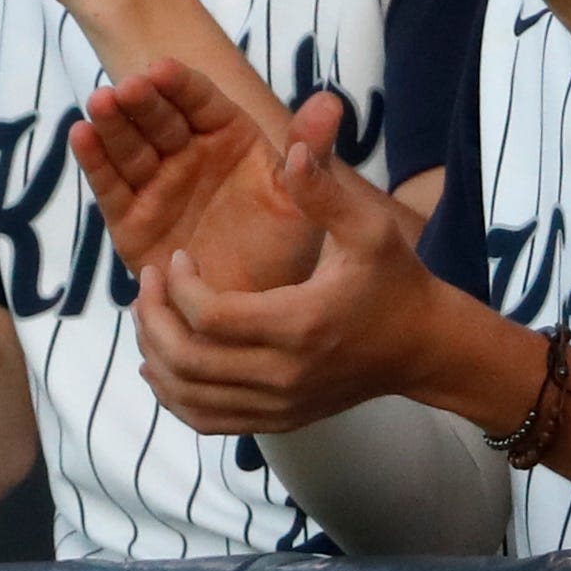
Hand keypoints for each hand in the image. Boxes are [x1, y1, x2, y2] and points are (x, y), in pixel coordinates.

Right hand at [70, 61, 322, 298]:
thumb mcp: (303, 198)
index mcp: (228, 137)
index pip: (200, 102)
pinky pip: (111, 186)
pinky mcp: (130, 219)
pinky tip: (81, 136)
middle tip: (126, 89)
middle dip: (141, 101)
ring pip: (130, 147)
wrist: (256, 309)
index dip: (180, 85)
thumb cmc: (285, 247)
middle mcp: (187, 153)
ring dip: (112, 124)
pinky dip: (95, 161)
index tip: (163, 70)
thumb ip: (312, 151)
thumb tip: (332, 101)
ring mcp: (156, 184)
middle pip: (158, 118)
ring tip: (100, 105)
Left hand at [129, 96, 454, 434]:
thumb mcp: (370, 228)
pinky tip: (160, 363)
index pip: (211, 317)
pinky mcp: (276, 420)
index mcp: (300, 325)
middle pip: (188, 361)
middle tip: (146, 284)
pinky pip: (206, 420)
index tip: (177, 258)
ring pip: (189, 396)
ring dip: (156, 357)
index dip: (180, 287)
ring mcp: (278, 405)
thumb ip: (325, 193)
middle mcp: (284, 375)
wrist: (424, 347)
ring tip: (148, 316)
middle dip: (153, 319)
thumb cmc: (395, 281)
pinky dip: (173, 395)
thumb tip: (293, 150)